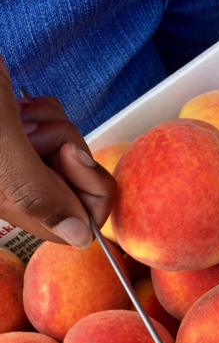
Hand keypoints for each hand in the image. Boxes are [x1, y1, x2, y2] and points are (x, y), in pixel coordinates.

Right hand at [0, 56, 115, 248]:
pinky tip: (19, 105)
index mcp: (6, 204)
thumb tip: (78, 237)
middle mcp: (10, 191)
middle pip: (76, 190)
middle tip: (35, 132)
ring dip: (56, 129)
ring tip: (20, 116)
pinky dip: (47, 113)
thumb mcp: (0, 145)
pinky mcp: (15, 135)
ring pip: (68, 157)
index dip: (88, 194)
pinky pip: (55, 131)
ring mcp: (13, 162)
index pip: (73, 228)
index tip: (71, 156)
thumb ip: (37, 193)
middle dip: (70, 154)